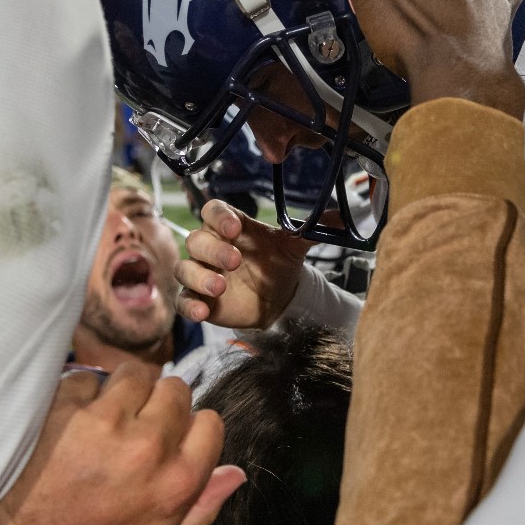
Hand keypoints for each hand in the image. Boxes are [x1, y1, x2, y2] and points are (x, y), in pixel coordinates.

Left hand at [0, 365, 244, 524]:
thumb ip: (202, 508)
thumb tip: (236, 473)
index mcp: (178, 479)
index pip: (210, 421)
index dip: (192, 429)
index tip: (174, 439)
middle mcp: (149, 444)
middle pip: (176, 390)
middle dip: (161, 405)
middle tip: (139, 425)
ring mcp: (106, 421)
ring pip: (136, 373)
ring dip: (126, 391)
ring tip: (109, 415)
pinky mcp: (67, 408)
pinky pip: (89, 377)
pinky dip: (83, 394)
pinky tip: (75, 420)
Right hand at [176, 198, 313, 326]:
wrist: (278, 298)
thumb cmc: (277, 263)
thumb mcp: (294, 246)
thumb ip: (311, 230)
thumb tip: (341, 217)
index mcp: (230, 226)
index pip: (213, 211)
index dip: (219, 217)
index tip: (235, 227)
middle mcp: (211, 247)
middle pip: (196, 240)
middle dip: (213, 249)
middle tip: (235, 261)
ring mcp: (202, 273)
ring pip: (185, 269)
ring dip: (199, 277)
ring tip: (220, 287)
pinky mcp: (198, 299)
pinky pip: (183, 300)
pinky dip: (189, 306)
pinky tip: (202, 312)